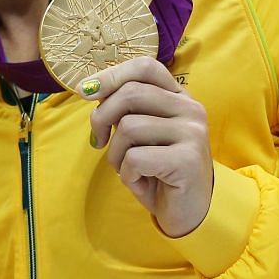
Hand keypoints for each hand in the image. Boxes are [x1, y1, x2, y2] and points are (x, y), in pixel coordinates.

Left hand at [84, 56, 213, 237]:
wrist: (188, 211)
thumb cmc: (157, 170)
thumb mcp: (139, 133)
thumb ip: (124, 108)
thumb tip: (89, 88)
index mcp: (179, 97)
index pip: (145, 67)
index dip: (111, 75)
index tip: (85, 91)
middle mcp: (191, 109)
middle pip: (130, 94)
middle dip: (101, 118)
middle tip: (99, 140)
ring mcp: (193, 133)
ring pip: (128, 127)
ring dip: (116, 153)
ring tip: (130, 167)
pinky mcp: (188, 160)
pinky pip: (135, 157)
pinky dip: (127, 173)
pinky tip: (142, 181)